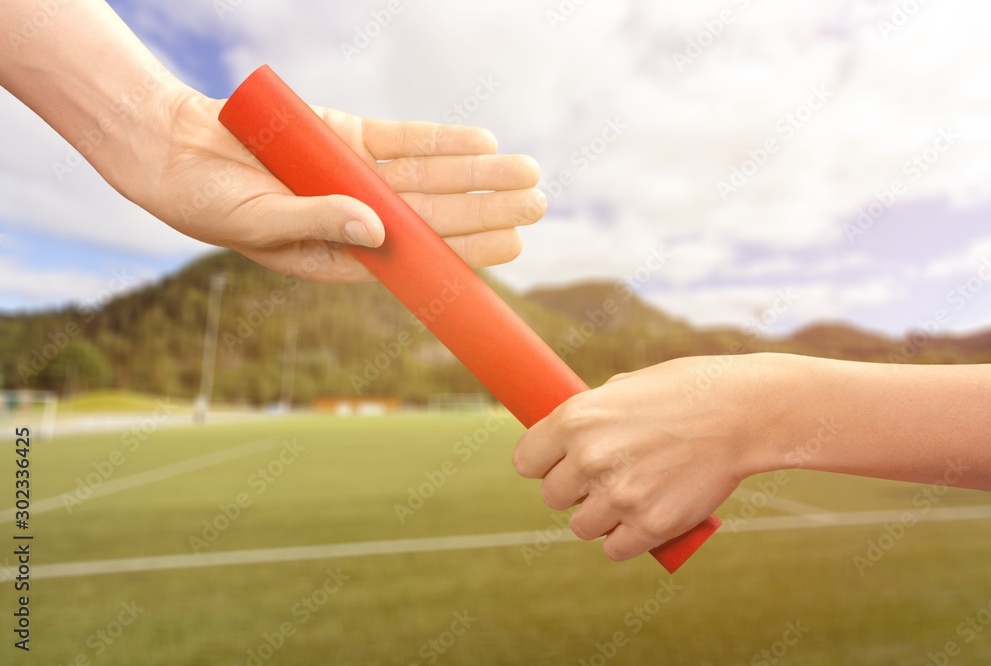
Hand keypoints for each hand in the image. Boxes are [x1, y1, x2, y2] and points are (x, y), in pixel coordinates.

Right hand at [126, 88, 544, 281]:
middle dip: (487, 209)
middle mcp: (360, 220)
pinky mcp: (349, 140)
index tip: (510, 244)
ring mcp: (358, 178)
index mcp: (341, 255)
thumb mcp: (257, 221)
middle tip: (538, 204)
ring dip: (478, 173)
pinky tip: (481, 142)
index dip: (464, 250)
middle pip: (436, 216)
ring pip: (430, 178)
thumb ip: (317, 222)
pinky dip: (440, 141)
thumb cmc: (207, 201)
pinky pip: (403, 141)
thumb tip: (377, 229)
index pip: (416, 256)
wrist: (174, 149)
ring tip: (527, 171)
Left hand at [513, 354, 782, 560]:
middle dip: (574, 491)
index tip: (558, 465)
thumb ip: (594, 413)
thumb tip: (568, 434)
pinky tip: (640, 522)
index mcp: (576, 419)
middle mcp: (589, 458)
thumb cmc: (688, 391)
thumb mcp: (628, 387)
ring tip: (627, 499)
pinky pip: (615, 549)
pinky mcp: (649, 525)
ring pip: (581, 526)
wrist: (744, 413)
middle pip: (553, 497)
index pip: (526, 461)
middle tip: (603, 479)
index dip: (543, 464)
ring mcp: (619, 495)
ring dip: (599, 518)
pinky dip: (626, 540)